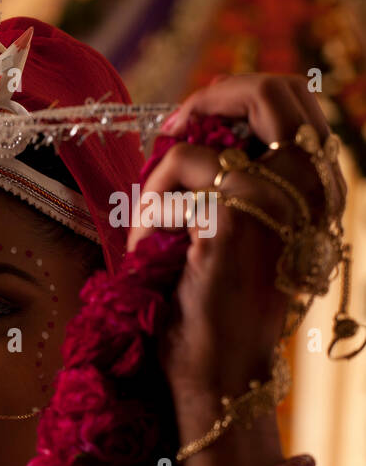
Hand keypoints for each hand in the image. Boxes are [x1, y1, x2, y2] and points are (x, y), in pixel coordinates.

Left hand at [125, 74, 338, 465]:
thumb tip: (195, 122)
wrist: (219, 374)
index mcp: (317, 188)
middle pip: (271, 91)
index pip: (295, 100)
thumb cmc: (216, 306)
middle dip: (208, 98)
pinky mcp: (235, 222)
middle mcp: (311, 188)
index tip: (192, 126)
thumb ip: (234, 176)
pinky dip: (148, 208)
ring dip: (157, 183)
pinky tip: (151, 248)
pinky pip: (175, 175)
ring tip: (154, 229)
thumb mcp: (238, 230)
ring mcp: (278, 203)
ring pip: (196, 147)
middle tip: (172, 132)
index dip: (234, 96)